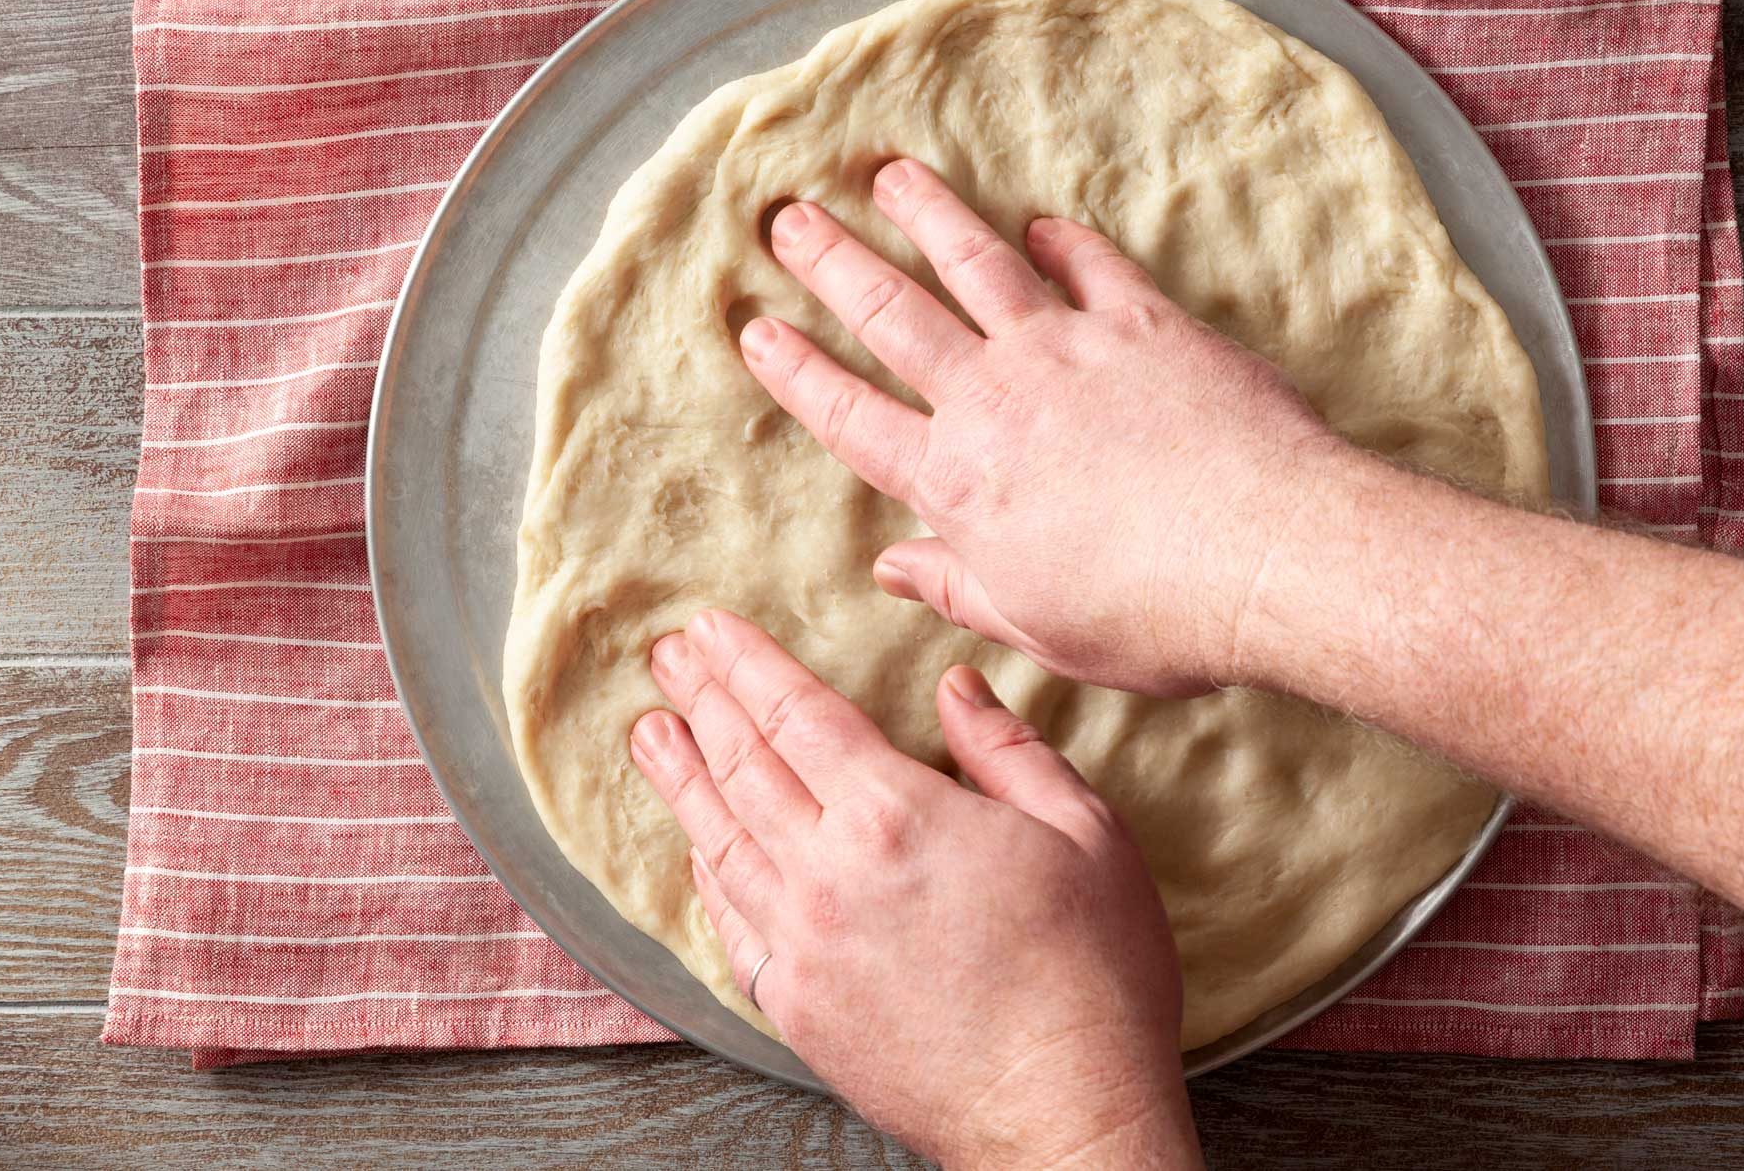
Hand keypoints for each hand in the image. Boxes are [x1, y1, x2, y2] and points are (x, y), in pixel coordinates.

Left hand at [628, 609, 1200, 1169]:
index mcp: (897, 816)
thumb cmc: (1093, 974)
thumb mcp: (1084, 833)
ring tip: (650, 735)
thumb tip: (955, 689)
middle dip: (701, 702)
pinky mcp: (797, 1008)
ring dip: (681, 780)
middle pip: (744, 766)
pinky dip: (705, 872)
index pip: (796, 715)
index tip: (706, 628)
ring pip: (721, 841)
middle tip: (666, 660)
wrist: (1064, 1114)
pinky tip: (696, 848)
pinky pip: (731, 923)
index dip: (746, 664)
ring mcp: (802, 945)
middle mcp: (829, 873)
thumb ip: (1007, 751)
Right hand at [741, 158, 1340, 696]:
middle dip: (834, 263)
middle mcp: (998, 400)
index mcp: (959, 483)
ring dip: (929, 216)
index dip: (799, 371)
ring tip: (890, 174)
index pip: (852, 416)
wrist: (1266, 556)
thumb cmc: (1152, 615)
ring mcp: (1069, 350)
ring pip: (979, 265)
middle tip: (789, 216)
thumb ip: (956, 587)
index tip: (755, 328)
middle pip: (895, 316)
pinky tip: (1041, 221)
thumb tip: (893, 569)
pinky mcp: (1145, 324)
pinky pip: (1092, 266)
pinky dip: (1063, 240)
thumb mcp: (1035, 626)